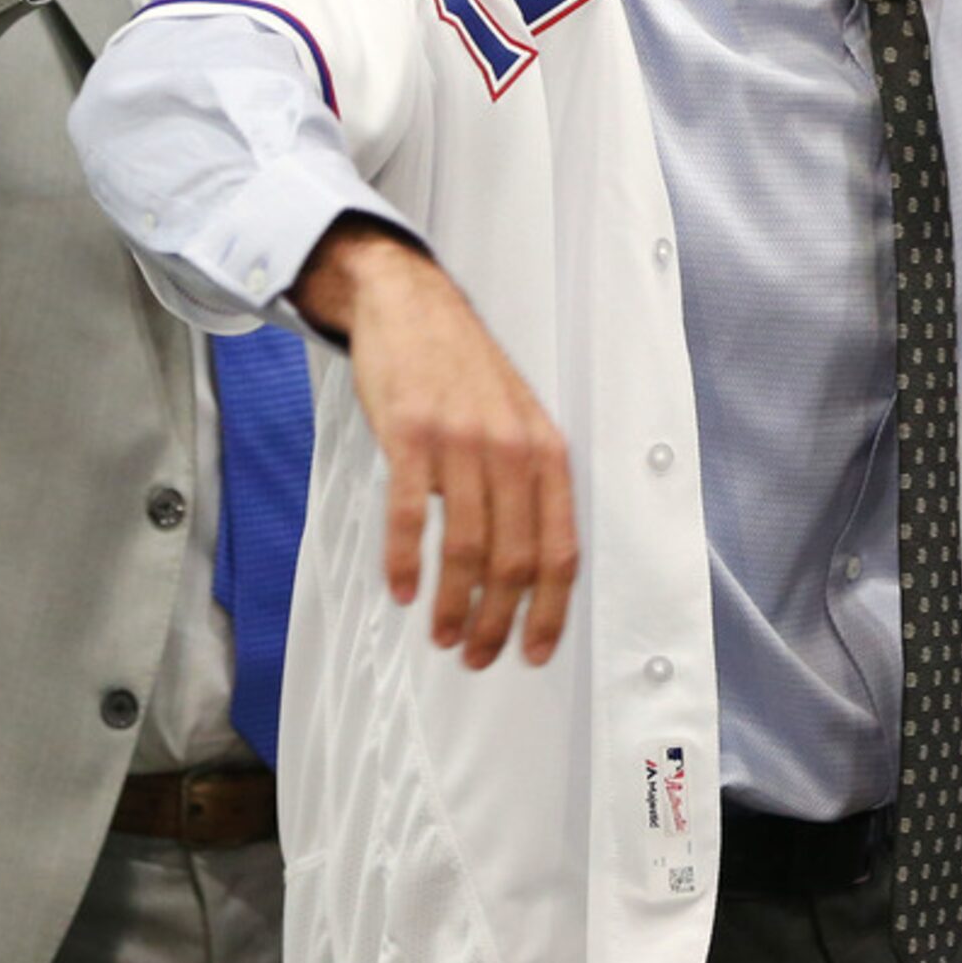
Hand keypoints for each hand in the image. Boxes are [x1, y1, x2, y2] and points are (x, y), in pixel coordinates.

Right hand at [298, 219, 576, 668]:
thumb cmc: (465, 372)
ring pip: (466, 547)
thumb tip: (526, 567)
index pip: (561, 549)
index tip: (534, 653)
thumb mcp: (518, 421)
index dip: (550, 610)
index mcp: (547, 452)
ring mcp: (460, 441)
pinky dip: (405, 562)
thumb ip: (527, 485)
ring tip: (442, 635)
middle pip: (514, 560)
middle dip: (498, 621)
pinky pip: (409, 515)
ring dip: (453, 605)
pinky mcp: (411, 434)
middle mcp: (512, 449)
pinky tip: (401, 590)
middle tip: (478, 656)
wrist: (412, 306)